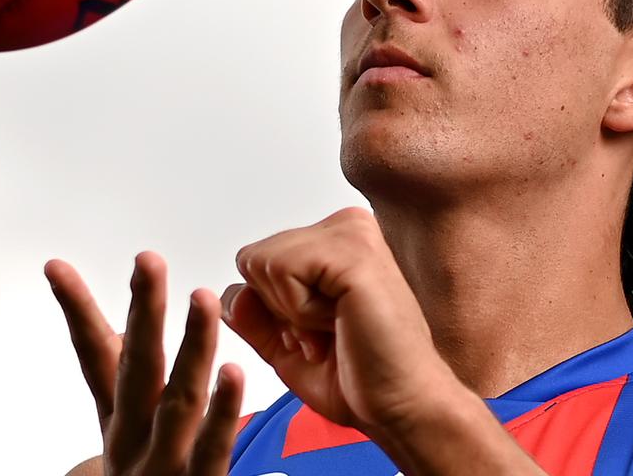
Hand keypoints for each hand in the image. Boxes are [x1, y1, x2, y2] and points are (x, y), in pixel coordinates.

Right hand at [46, 253, 243, 474]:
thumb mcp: (125, 443)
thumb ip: (136, 399)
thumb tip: (134, 369)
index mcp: (121, 422)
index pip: (95, 356)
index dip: (77, 310)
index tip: (56, 266)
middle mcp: (136, 441)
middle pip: (136, 367)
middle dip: (143, 310)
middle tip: (148, 261)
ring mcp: (164, 466)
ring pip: (177, 399)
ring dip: (191, 345)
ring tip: (203, 298)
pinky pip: (212, 450)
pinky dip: (223, 413)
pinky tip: (235, 373)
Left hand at [221, 207, 456, 435]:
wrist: (403, 406)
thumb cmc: (360, 378)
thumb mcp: (287, 346)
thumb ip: (255, 316)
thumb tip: (229, 293)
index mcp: (336, 240)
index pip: (258, 260)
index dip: (273, 311)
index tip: (319, 335)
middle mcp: (346, 227)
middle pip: (254, 259)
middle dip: (278, 311)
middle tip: (327, 335)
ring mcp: (351, 233)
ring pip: (262, 262)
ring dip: (290, 313)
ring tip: (335, 329)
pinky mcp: (352, 250)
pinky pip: (280, 270)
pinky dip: (298, 313)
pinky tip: (339, 322)